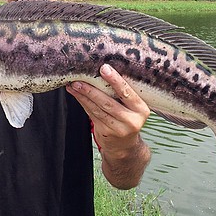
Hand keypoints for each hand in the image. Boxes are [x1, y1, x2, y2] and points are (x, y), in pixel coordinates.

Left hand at [66, 63, 150, 187]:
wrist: (125, 147)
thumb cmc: (128, 118)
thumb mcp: (133, 107)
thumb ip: (123, 93)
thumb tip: (103, 70)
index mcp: (141, 109)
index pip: (126, 92)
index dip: (115, 80)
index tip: (104, 68)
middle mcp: (132, 120)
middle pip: (108, 102)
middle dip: (92, 89)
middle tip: (79, 78)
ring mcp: (118, 129)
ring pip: (97, 109)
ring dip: (83, 96)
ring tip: (73, 85)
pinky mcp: (106, 133)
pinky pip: (92, 115)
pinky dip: (83, 103)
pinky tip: (76, 94)